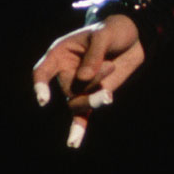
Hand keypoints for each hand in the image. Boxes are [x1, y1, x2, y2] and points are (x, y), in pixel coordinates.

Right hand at [32, 14, 144, 146]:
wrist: (132, 37)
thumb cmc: (113, 30)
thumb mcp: (104, 35)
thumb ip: (94, 55)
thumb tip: (84, 78)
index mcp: (60, 53)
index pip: (42, 72)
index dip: (40, 86)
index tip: (44, 100)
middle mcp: (65, 71)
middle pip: (69, 90)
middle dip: (91, 82)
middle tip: (109, 64)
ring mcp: (79, 84)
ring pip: (80, 101)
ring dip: (97, 94)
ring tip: (112, 69)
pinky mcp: (93, 94)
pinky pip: (82, 114)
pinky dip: (79, 126)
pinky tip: (74, 142)